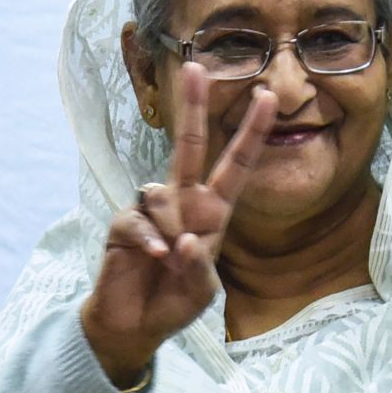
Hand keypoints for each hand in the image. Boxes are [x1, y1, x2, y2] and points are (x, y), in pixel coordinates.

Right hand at [82, 62, 278, 386]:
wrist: (133, 325)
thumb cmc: (173, 303)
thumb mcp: (202, 291)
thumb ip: (198, 266)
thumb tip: (181, 238)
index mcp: (213, 213)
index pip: (236, 165)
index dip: (251, 132)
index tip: (267, 97)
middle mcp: (183, 202)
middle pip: (190, 146)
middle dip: (193, 106)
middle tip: (195, 67)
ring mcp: (151, 211)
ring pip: (162, 194)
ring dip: (170, 228)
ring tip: (168, 261)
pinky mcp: (124, 224)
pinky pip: (138, 220)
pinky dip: (149, 240)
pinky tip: (155, 258)